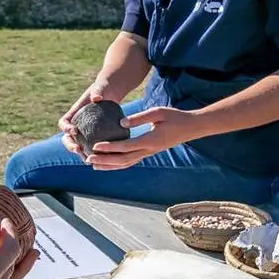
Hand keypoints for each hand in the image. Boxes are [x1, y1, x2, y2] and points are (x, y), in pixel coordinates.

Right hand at [58, 80, 117, 158]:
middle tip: (78, 149)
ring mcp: (85, 131)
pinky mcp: (94, 136)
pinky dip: (93, 154)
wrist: (110, 93)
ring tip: (88, 160)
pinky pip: (91, 147)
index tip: (75, 131)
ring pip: (78, 146)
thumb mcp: (100, 88)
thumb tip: (96, 98)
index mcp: (74, 114)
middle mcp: (76, 124)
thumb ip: (97, 91)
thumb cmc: (104, 88)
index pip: (63, 123)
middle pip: (67, 138)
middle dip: (70, 145)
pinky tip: (102, 160)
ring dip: (80, 154)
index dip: (66, 129)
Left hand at [86, 106, 202, 169]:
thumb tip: (121, 123)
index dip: (110, 147)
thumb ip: (139, 118)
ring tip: (93, 164)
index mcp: (150, 140)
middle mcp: (148, 150)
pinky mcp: (148, 152)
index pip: (126, 146)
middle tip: (88, 158)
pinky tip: (108, 163)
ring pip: (126, 164)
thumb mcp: (158, 112)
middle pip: (123, 160)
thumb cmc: (175, 117)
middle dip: (105, 160)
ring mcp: (148, 153)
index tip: (95, 146)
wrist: (191, 127)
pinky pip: (131, 161)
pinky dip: (118, 164)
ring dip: (109, 165)